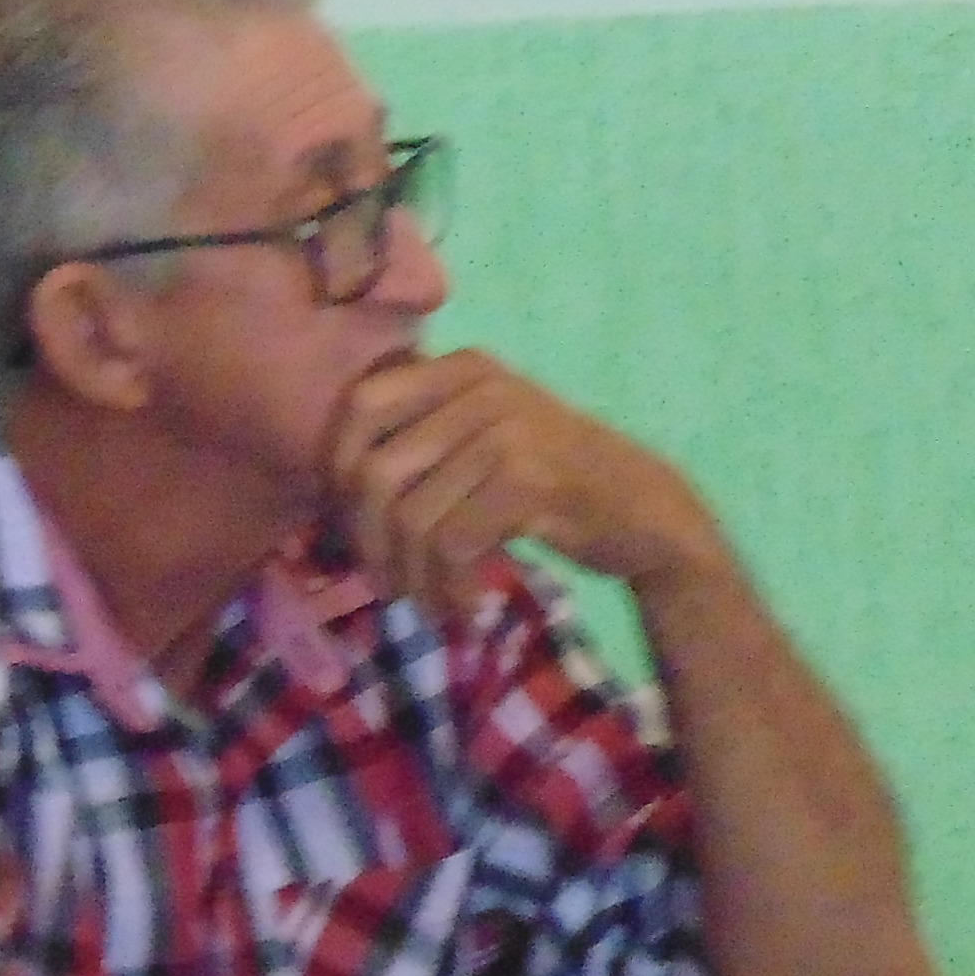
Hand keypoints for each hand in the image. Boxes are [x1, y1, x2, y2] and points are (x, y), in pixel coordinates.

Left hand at [326, 352, 726, 616]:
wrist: (648, 511)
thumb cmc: (551, 484)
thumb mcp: (484, 436)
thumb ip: (418, 440)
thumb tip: (326, 491)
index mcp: (461, 368)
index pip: (361, 406)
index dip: (336, 470)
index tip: (345, 522)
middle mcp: (482, 388)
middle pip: (376, 473)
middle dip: (367, 541)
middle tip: (385, 583)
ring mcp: (508, 432)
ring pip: (412, 519)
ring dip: (411, 578)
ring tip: (429, 604)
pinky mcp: (530, 481)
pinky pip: (452, 546)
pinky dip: (448, 588)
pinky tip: (464, 607)